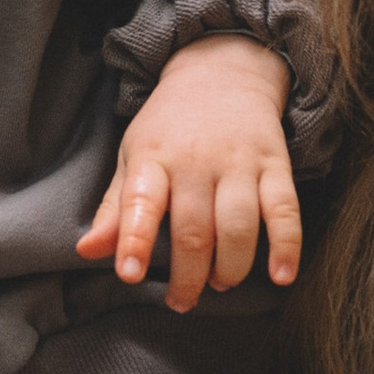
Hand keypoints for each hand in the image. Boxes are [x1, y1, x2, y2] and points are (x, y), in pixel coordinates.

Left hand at [78, 33, 302, 308]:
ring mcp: (239, 161)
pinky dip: (286, 247)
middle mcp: (196, 159)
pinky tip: (281, 276)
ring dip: (230, 269)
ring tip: (219, 283)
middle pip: (193, 230)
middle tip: (181, 300)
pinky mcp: (275, 164)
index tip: (129, 275)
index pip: (140, 201)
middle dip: (188, 277)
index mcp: (153, 156)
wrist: (222, 72)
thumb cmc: (170, 128)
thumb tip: (87, 251)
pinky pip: (284, 211)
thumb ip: (115, 208)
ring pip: (238, 227)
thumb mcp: (134, 156)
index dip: (133, 240)